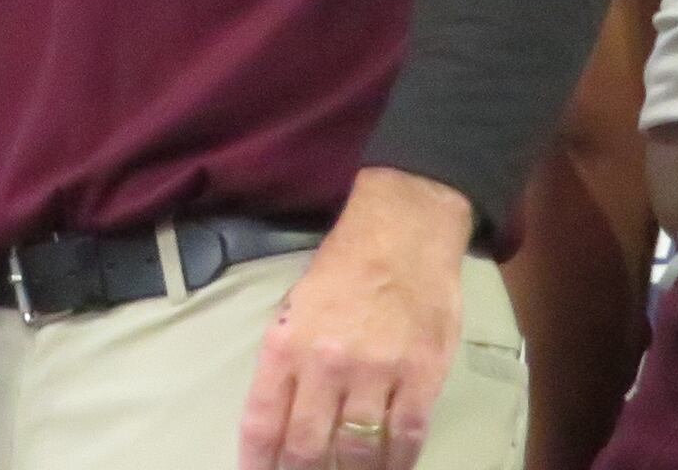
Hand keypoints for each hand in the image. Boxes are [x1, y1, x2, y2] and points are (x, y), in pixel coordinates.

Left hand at [241, 168, 470, 469]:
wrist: (404, 230)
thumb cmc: (345, 266)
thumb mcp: (296, 306)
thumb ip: (288, 361)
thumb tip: (281, 417)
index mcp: (287, 343)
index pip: (261, 421)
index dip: (257, 463)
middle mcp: (326, 363)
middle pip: (306, 445)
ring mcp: (376, 371)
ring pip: (356, 449)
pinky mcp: (421, 375)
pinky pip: (406, 436)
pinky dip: (396, 463)